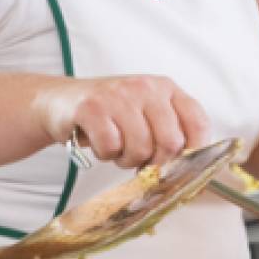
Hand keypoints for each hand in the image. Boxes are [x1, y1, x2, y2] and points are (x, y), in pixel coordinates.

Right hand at [32, 75, 209, 167]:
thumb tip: (190, 171)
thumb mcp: (145, 114)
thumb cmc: (110, 114)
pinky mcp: (92, 107)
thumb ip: (169, 132)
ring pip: (140, 148)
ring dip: (126, 159)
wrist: (60, 102)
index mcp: (165, 88)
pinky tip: (100, 142)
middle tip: (139, 159)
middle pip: (171, 142)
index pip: (198, 122)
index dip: (194, 152)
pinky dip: (105, 154)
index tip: (181, 166)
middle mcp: (145, 87)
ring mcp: (118, 95)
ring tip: (117, 148)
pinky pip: (111, 146)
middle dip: (155, 161)